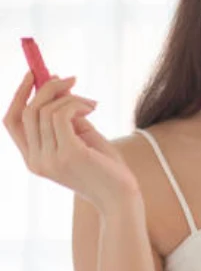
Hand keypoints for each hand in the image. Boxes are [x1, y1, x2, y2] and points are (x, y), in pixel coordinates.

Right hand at [3, 72, 140, 214]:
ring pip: (46, 110)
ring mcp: (49, 159)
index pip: (11, 121)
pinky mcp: (68, 154)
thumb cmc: (105, 167)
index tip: (33, 74)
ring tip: (92, 104)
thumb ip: (67, 118)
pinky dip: (77, 104)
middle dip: (48, 87)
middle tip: (71, 79)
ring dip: (71, 97)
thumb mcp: (81, 138)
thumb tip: (60, 88)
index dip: (19, 95)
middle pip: (28, 111)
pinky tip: (92, 108)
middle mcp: (35, 160)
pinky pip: (63, 115)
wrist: (120, 197)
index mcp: (33, 158)